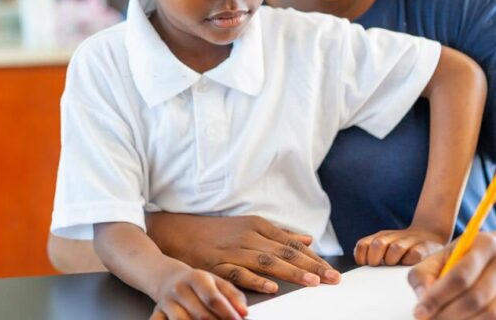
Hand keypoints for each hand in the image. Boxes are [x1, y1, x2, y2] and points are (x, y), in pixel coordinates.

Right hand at [146, 213, 339, 292]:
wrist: (180, 232)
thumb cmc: (218, 231)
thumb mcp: (250, 226)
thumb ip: (280, 234)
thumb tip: (308, 239)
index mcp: (257, 226)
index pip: (292, 244)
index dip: (314, 257)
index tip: (333, 271)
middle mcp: (248, 237)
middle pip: (284, 252)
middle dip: (311, 266)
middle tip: (333, 279)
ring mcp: (232, 251)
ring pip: (266, 262)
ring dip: (291, 272)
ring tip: (312, 282)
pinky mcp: (218, 265)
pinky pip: (239, 274)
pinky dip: (256, 280)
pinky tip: (272, 286)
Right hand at [150, 266, 246, 319]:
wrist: (167, 278)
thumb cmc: (198, 284)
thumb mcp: (217, 283)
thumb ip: (234, 297)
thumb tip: (243, 313)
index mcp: (197, 278)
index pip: (212, 298)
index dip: (227, 313)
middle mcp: (179, 289)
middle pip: (200, 314)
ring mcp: (167, 303)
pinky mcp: (157, 313)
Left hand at [355, 226, 445, 265]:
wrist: (428, 234)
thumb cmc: (402, 248)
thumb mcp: (385, 246)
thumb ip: (372, 254)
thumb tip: (361, 268)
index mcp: (380, 237)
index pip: (363, 245)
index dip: (361, 256)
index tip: (365, 265)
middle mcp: (393, 237)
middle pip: (378, 244)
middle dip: (375, 258)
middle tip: (379, 265)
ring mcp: (409, 241)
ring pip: (396, 248)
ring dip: (392, 259)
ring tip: (393, 264)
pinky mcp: (424, 247)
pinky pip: (415, 254)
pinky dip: (409, 260)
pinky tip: (408, 264)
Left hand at [408, 232, 495, 318]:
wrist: (491, 258)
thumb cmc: (459, 259)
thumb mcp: (439, 257)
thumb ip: (424, 274)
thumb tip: (423, 297)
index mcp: (484, 245)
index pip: (459, 277)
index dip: (437, 297)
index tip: (419, 312)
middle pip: (475, 298)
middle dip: (447, 314)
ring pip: (489, 314)